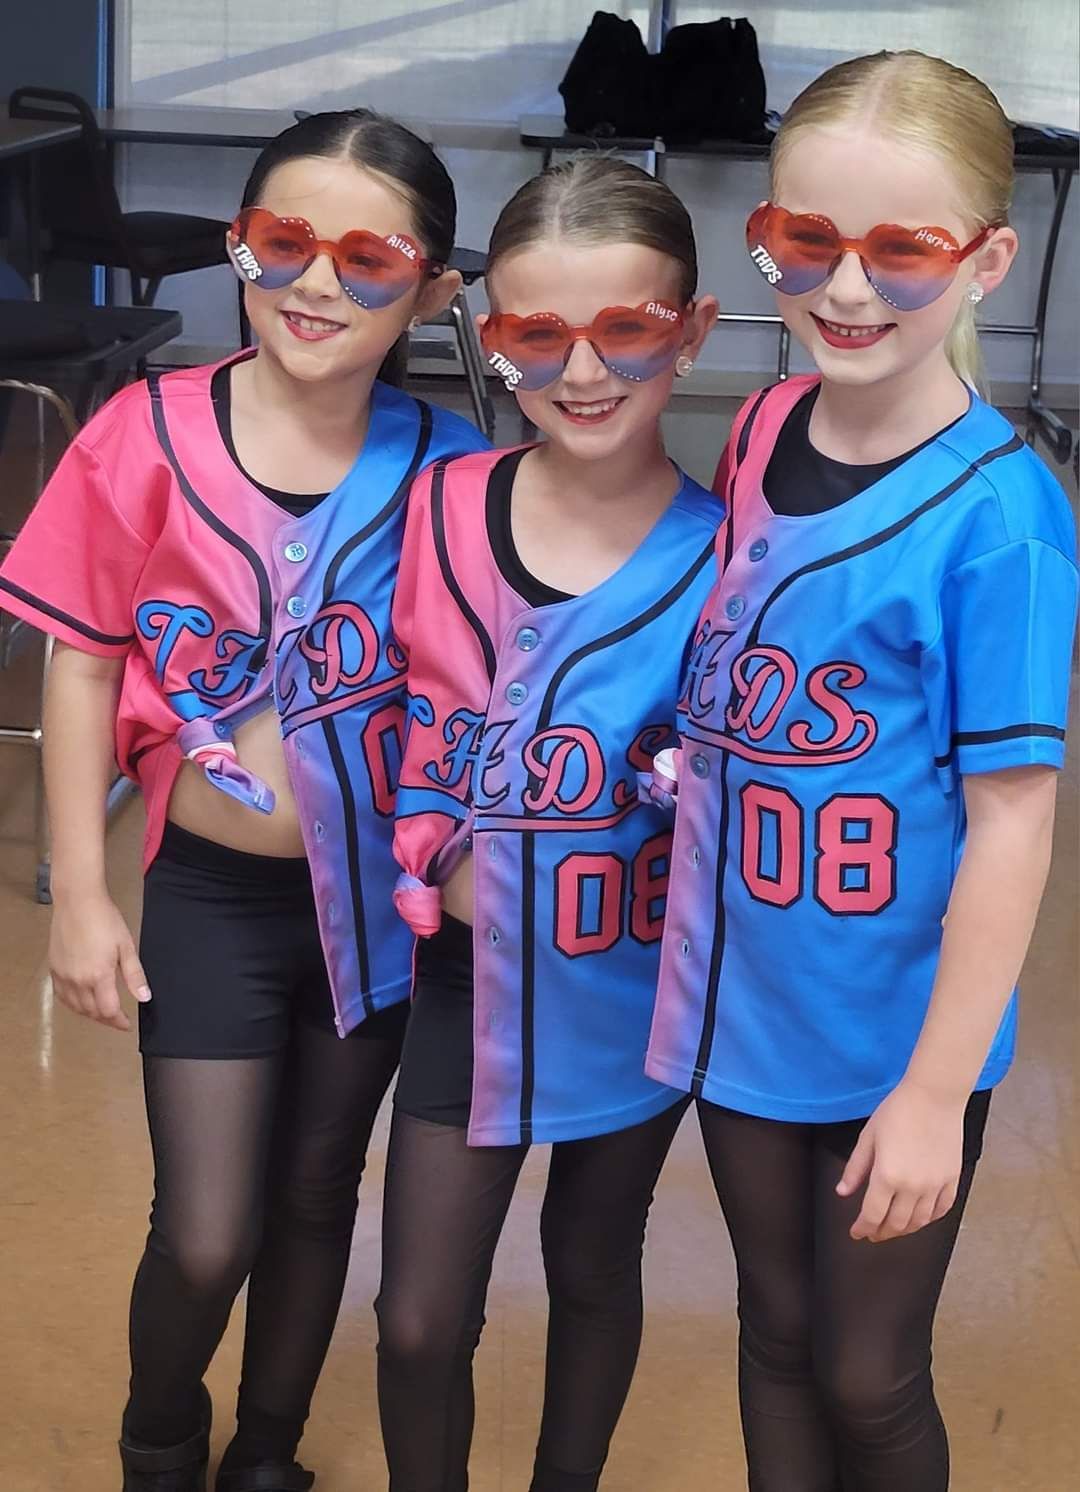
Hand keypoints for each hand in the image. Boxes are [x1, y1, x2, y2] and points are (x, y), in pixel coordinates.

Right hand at [48, 890, 150, 1032]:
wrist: (78, 902)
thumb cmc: (105, 919)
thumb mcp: (127, 946)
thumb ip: (134, 975)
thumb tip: (144, 997)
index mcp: (99, 976)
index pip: (108, 1010)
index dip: (118, 1021)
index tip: (127, 1024)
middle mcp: (78, 980)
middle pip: (91, 1012)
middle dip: (106, 1019)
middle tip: (117, 1019)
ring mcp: (63, 975)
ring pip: (75, 1007)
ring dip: (89, 1014)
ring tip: (102, 1013)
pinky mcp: (54, 969)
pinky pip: (62, 996)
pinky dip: (73, 1004)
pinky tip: (81, 1002)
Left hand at [836, 1080, 966, 1242]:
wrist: (934, 1096)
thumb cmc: (898, 1111)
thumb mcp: (868, 1137)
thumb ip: (855, 1168)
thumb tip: (843, 1192)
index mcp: (887, 1176)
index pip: (872, 1215)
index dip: (862, 1228)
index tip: (857, 1232)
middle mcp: (912, 1187)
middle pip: (896, 1224)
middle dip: (881, 1232)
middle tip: (873, 1233)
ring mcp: (935, 1185)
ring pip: (919, 1222)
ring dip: (904, 1230)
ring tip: (893, 1228)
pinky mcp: (952, 1179)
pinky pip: (941, 1209)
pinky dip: (929, 1219)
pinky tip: (920, 1218)